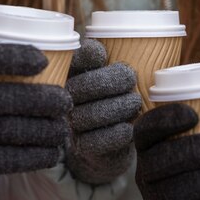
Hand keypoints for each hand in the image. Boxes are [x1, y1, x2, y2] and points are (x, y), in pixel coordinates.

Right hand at [0, 43, 72, 199]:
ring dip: (45, 131)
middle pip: (2, 98)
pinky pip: (5, 159)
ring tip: (64, 130)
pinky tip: (53, 154)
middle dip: (42, 100)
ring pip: (8, 130)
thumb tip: (56, 59)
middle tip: (66, 103)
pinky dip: (34, 157)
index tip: (43, 60)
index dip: (12, 57)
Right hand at [64, 39, 141, 183]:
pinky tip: (128, 127)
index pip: (73, 61)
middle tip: (131, 79)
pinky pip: (98, 140)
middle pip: (81, 87)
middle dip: (110, 81)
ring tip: (135, 103)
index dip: (86, 56)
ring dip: (118, 107)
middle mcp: (64, 100)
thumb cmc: (114, 98)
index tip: (104, 55)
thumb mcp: (112, 76)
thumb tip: (99, 51)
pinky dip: (117, 133)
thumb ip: (108, 60)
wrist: (110, 142)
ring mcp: (71, 125)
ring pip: (91, 114)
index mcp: (70, 76)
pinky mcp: (82, 148)